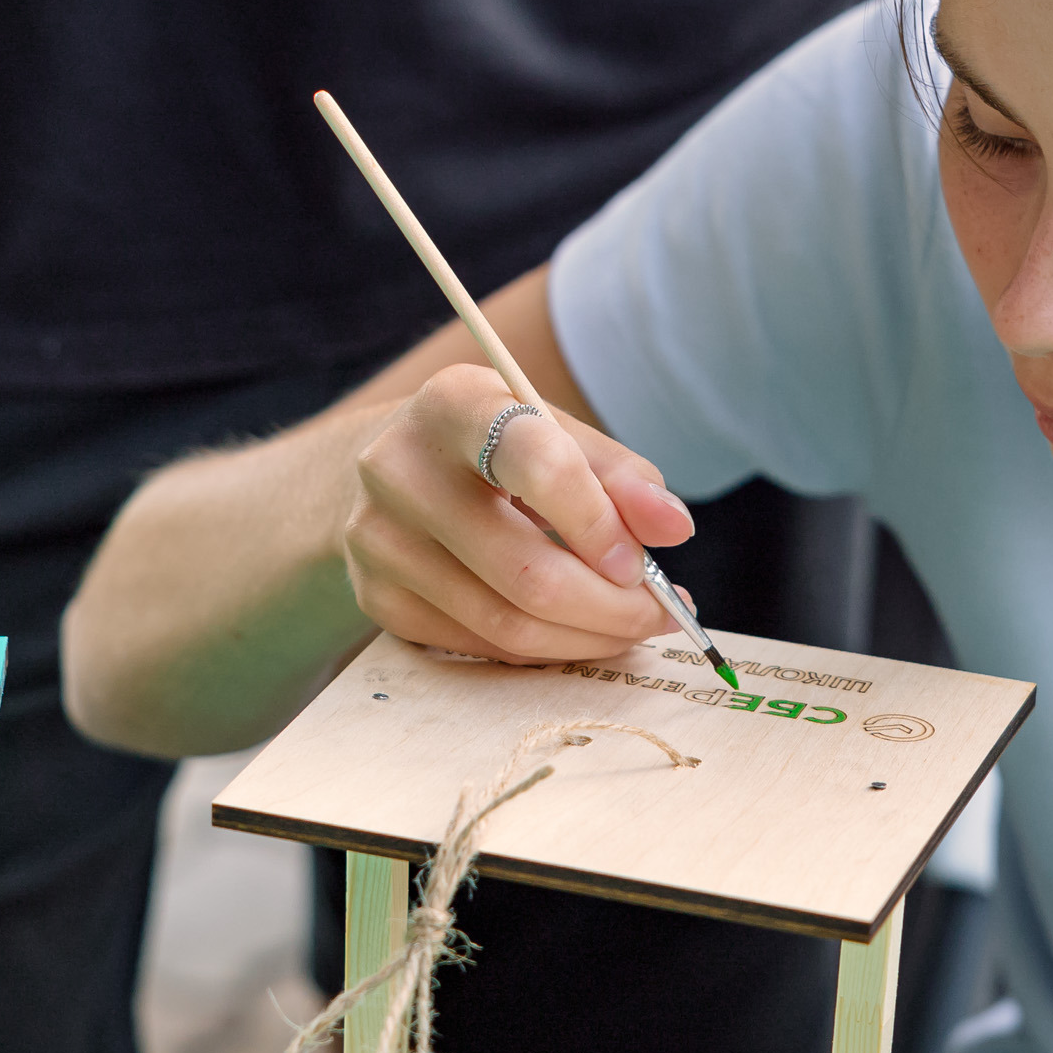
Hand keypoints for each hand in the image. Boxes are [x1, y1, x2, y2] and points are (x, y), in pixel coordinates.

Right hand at [345, 367, 698, 662]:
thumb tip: (674, 528)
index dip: (600, 523)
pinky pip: (481, 645)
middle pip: (527, 571)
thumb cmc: (492, 446)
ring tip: (630, 624)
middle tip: (661, 611)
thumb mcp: (554, 431)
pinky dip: (544, 648)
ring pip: (506, 623)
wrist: (389, 469)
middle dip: (613, 606)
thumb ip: (619, 474)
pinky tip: (575, 631)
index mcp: (454, 404)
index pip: (537, 464)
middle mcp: (399, 470)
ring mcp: (378, 541)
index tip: (642, 561)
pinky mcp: (377, 599)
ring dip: (588, 637)